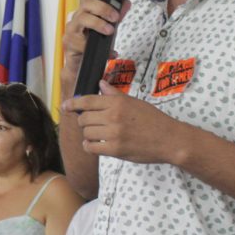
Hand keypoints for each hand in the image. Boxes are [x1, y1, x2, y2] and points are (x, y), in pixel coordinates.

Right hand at [60, 0, 131, 84]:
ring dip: (98, 23)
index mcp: (86, 11)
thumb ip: (117, 16)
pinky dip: (94, 45)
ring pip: (82, 19)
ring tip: (109, 30)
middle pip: (86, 4)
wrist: (81, 66)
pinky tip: (106, 51)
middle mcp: (77, 17)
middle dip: (102, 8)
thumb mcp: (108, 28)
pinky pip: (80, 40)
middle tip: (115, 17)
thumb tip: (126, 3)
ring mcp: (72, 29)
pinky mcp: (69, 42)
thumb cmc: (92, 44)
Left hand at [68, 80, 185, 163]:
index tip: (65, 106)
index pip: (87, 100)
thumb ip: (115, 94)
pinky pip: (91, 147)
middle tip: (92, 123)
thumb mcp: (135, 102)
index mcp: (117, 103)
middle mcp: (113, 116)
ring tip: (97, 134)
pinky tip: (95, 144)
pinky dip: (90, 146)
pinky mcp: (115, 149)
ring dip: (89, 134)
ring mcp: (113, 133)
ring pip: (86, 133)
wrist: (169, 139)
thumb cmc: (154, 120)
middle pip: (84, 118)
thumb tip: (101, 84)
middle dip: (84, 121)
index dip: (73, 103)